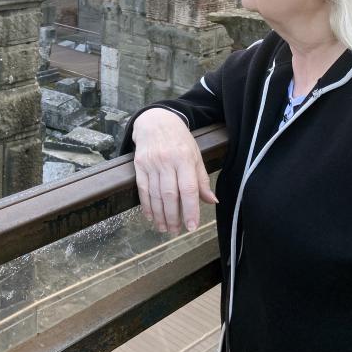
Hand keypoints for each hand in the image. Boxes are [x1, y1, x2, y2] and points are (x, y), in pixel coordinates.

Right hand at [132, 108, 217, 234]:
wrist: (155, 120)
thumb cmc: (179, 139)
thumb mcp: (195, 155)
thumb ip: (201, 179)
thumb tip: (212, 201)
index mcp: (185, 159)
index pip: (188, 188)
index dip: (190, 209)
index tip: (192, 227)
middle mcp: (167, 161)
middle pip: (170, 194)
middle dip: (173, 216)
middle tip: (176, 231)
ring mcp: (151, 163)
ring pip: (155, 194)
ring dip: (159, 214)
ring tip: (164, 228)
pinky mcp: (139, 164)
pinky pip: (142, 188)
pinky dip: (146, 205)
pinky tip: (150, 216)